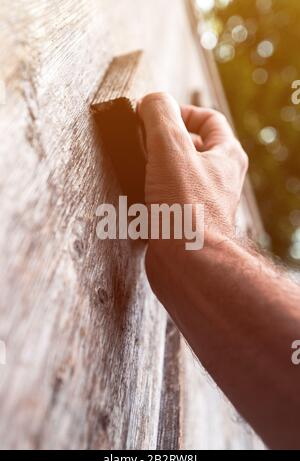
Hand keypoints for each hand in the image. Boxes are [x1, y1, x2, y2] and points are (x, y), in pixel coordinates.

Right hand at [138, 92, 247, 243]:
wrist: (189, 265)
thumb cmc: (186, 209)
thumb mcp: (170, 149)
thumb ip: (160, 116)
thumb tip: (150, 101)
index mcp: (226, 156)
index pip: (209, 119)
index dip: (181, 111)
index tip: (154, 116)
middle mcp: (219, 178)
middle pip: (193, 146)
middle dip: (165, 140)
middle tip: (141, 140)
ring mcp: (203, 201)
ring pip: (179, 173)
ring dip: (156, 166)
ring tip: (135, 165)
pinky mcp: (185, 222)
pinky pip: (168, 197)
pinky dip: (152, 192)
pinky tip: (136, 194)